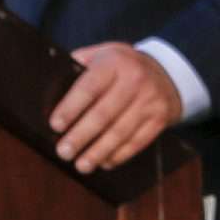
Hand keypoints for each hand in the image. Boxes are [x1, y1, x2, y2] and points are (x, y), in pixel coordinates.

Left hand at [50, 44, 183, 173]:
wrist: (167, 72)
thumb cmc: (122, 67)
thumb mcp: (103, 54)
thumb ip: (80, 64)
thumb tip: (51, 84)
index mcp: (114, 62)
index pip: (89, 87)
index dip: (71, 108)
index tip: (55, 125)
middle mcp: (134, 80)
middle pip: (103, 114)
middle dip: (80, 136)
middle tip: (63, 152)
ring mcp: (149, 100)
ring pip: (120, 132)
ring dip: (98, 152)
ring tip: (81, 165)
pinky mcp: (159, 118)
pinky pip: (136, 141)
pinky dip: (118, 155)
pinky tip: (104, 162)